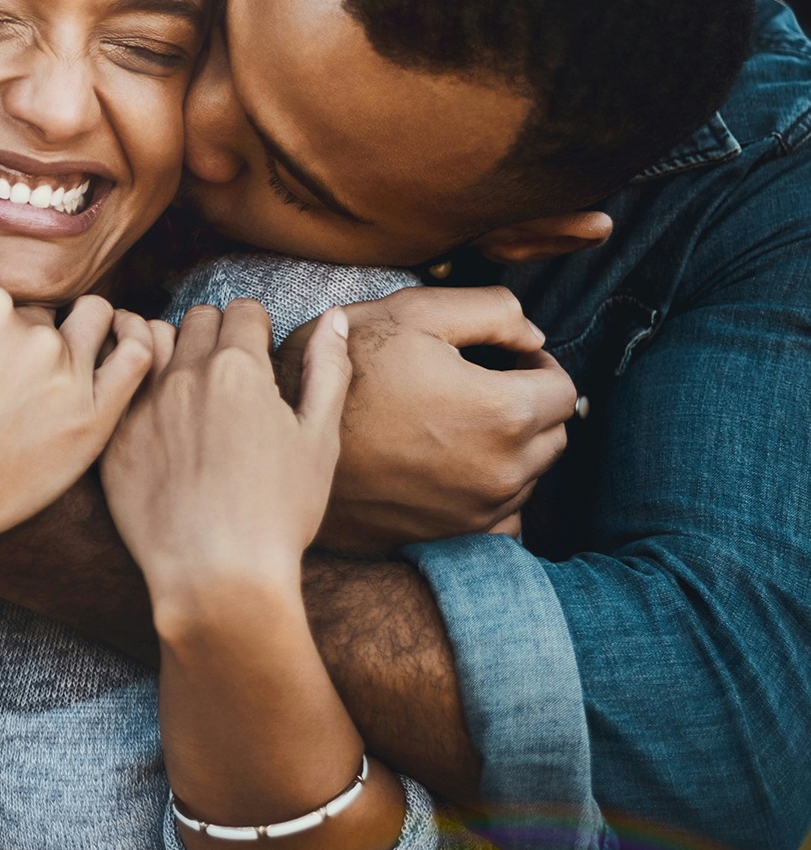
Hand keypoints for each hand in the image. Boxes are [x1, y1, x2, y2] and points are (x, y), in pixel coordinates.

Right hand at [0, 247, 152, 587]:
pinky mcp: (94, 417)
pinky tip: (122, 348)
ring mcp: (67, 375)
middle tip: (6, 386)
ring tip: (60, 367)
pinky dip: (136, 340)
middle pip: (47, 315)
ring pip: (95, 323)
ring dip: (83, 332)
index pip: (4, 300)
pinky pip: (137, 356)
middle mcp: (31, 333)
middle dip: (28, 339)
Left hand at [101, 300, 351, 613]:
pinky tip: (158, 423)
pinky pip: (119, 390)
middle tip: (230, 375)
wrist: (217, 578)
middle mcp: (185, 376)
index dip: (257, 328)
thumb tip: (335, 318)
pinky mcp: (113, 440)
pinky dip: (137, 392)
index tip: (260, 354)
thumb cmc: (279, 513)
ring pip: (150, 342)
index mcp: (240, 369)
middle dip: (216, 334)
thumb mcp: (320, 440)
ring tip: (188, 388)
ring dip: (171, 352)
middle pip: (197, 319)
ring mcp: (143, 406)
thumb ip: (327, 370)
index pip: (243, 311)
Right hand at [278, 286, 576, 553]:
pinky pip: (501, 518)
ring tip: (454, 422)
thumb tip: (533, 335)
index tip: (503, 358)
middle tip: (479, 385)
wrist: (287, 445)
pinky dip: (489, 493)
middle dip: (528, 405)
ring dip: (510, 447)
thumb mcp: (411, 313)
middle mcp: (503, 471)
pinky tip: (450, 468)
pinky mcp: (453, 538)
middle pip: (553, 434)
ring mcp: (478, 512)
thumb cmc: (347, 375)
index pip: (563, 387)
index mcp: (503, 412)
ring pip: (529, 475)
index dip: (535, 363)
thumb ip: (490, 311)